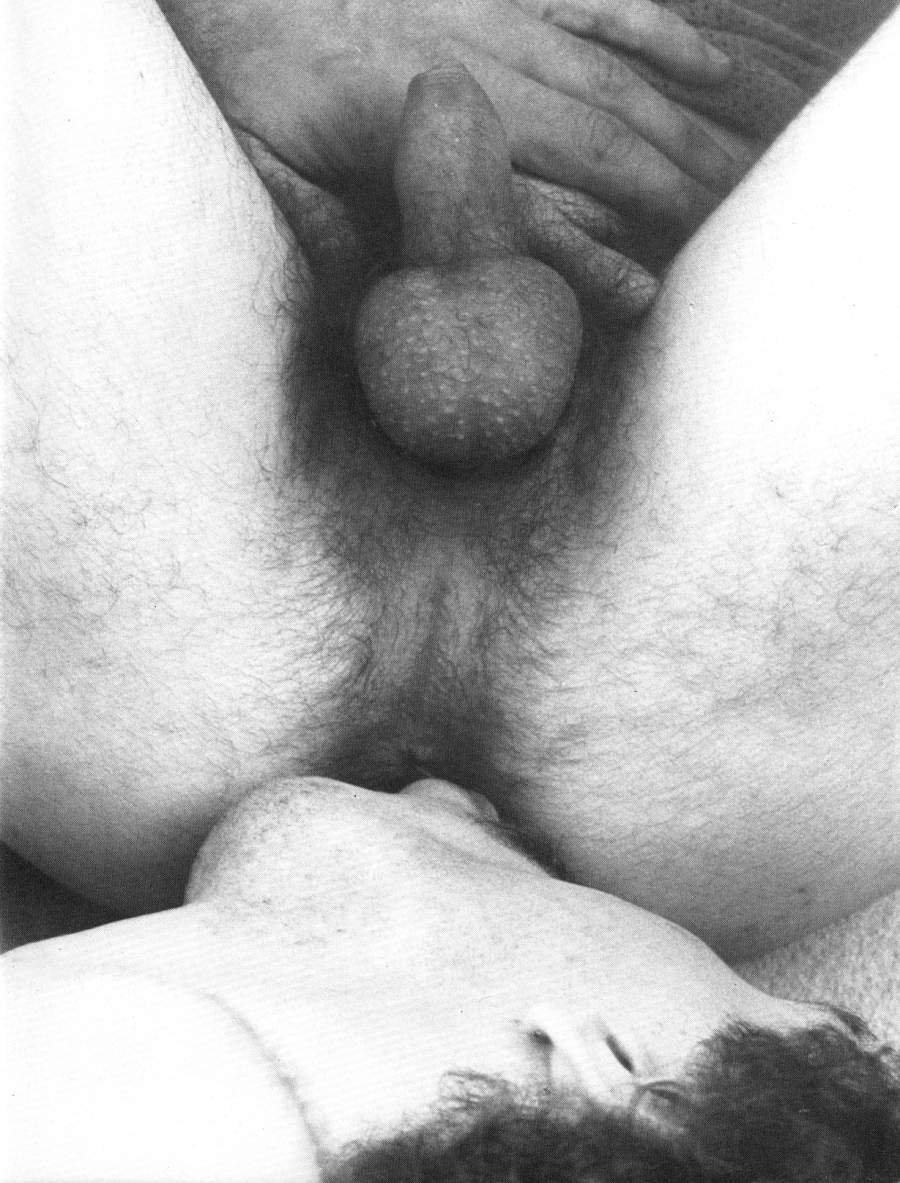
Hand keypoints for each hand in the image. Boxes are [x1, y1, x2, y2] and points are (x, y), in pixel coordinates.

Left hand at [159, 0, 738, 236]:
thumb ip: (325, 234)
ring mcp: (495, 9)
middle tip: (736, 239)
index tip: (651, 294)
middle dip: (675, 190)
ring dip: (684, 129)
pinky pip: (598, 1)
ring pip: (613, 76)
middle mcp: (472, 63)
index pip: (527, 200)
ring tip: (742, 173)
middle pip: (598, 136)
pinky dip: (658, 34)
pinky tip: (709, 68)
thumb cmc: (239, 63)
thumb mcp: (260, 164)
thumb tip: (381, 307)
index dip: (594, 251)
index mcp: (414, 124)